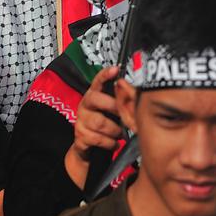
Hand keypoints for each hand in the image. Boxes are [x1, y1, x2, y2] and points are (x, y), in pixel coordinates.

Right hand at [64, 66, 121, 187]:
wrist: (90, 146)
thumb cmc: (106, 123)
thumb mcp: (113, 110)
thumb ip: (121, 101)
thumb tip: (135, 92)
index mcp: (95, 94)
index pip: (98, 81)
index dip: (105, 74)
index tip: (115, 69)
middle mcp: (85, 104)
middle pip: (96, 99)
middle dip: (113, 106)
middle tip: (123, 114)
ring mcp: (81, 120)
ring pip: (99, 122)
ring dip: (114, 130)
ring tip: (119, 133)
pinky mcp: (80, 135)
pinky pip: (97, 138)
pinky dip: (109, 143)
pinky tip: (113, 143)